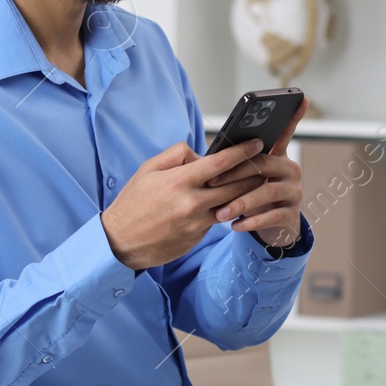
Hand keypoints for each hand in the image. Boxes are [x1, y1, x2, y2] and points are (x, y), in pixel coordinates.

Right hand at [102, 138, 267, 270]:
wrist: (120, 242)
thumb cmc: (133, 202)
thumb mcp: (148, 169)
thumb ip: (176, 155)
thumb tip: (201, 153)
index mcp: (179, 181)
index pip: (220, 162)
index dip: (242, 151)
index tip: (257, 143)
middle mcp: (191, 202)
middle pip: (235, 185)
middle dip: (253, 172)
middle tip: (265, 162)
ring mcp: (196, 222)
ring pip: (231, 204)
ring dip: (246, 193)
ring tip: (256, 182)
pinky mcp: (197, 237)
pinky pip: (218, 220)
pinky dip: (228, 210)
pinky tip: (236, 203)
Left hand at [207, 95, 308, 249]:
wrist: (270, 230)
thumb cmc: (251, 197)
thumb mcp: (245, 179)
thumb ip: (236, 164)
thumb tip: (211, 156)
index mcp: (277, 157)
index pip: (285, 133)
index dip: (294, 116)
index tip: (303, 97)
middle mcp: (290, 171)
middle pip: (264, 163)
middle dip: (235, 173)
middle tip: (210, 183)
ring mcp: (294, 193)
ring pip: (268, 191)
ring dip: (241, 202)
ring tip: (220, 213)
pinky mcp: (292, 216)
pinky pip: (273, 216)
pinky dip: (252, 221)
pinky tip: (236, 226)